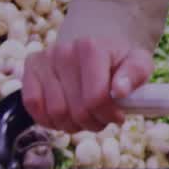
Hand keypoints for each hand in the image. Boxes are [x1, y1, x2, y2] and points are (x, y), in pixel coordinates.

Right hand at [22, 36, 153, 131]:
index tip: (118, 116)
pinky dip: (50, 120)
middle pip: (76, 110)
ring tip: (85, 116)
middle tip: (102, 118)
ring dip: (73, 125)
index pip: (96, 99)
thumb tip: (120, 91)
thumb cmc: (118, 59)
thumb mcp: (138, 62)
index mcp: (91, 48)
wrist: (96, 44)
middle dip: (93, 123)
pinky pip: (33, 106)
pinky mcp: (30, 69)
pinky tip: (66, 116)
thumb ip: (135, 74)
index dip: (108, 116)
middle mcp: (63, 51)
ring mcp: (44, 60)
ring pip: (54, 113)